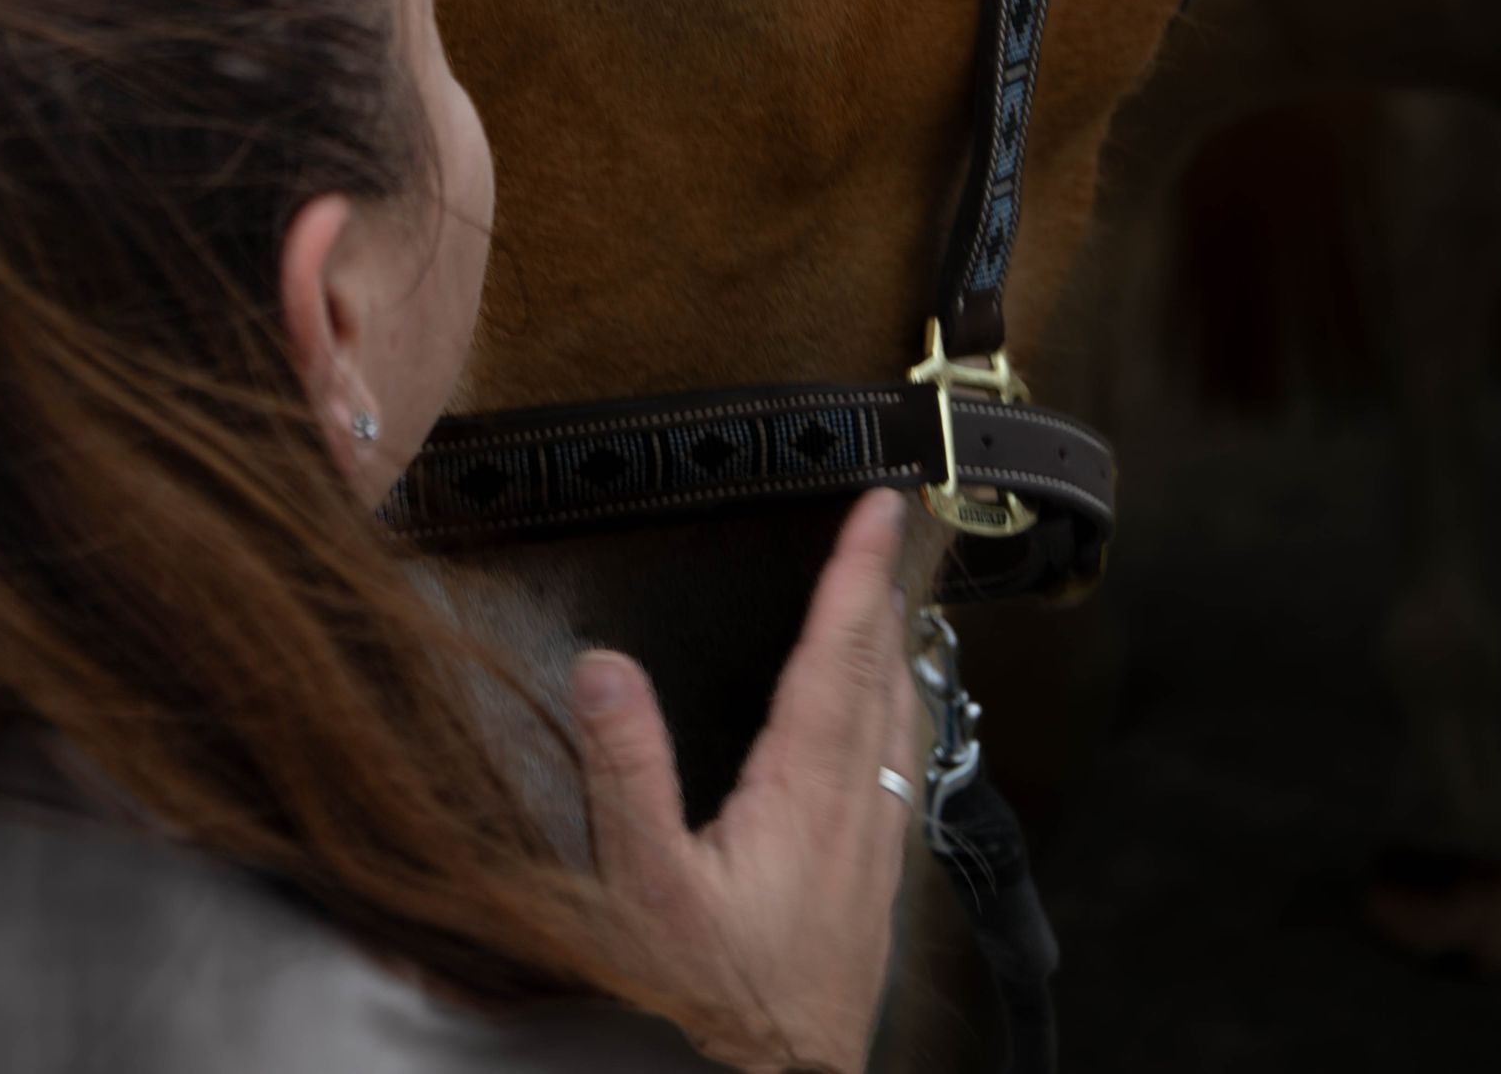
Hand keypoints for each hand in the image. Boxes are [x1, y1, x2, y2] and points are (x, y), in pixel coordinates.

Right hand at [572, 489, 916, 1072]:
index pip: (836, 653)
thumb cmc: (711, 995)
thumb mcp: (646, 886)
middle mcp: (854, 803)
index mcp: (803, 788)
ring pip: (898, 715)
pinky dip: (896, 703)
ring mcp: (874, 841)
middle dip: (884, 587)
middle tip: (893, 522)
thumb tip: (602, 664)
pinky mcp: (876, 875)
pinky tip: (890, 708)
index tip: (880, 505)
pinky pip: (898, 759)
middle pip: (879, 670)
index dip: (855, 573)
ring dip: (894, 642)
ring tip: (891, 593)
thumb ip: (625, 772)